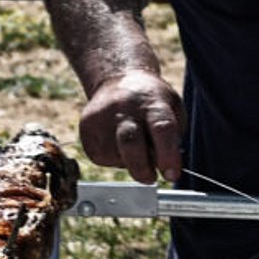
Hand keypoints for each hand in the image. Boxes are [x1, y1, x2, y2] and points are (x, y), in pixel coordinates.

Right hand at [79, 69, 184, 184]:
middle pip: (131, 144)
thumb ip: (172, 138)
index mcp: (153, 102)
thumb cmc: (152, 103)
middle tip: (151, 178)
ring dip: (129, 163)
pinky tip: (118, 143)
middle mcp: (125, 107)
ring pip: (115, 156)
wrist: (118, 81)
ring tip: (134, 147)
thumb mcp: (173, 110)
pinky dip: (114, 159)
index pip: (162, 129)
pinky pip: (101, 157)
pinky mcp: (86, 128)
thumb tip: (163, 168)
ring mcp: (102, 116)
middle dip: (142, 170)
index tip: (172, 175)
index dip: (168, 156)